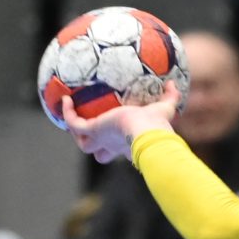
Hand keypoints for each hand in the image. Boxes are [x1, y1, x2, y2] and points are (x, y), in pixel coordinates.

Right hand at [61, 84, 181, 162]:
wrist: (147, 132)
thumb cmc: (157, 125)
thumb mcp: (165, 109)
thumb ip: (170, 97)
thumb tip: (173, 84)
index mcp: (128, 144)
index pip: (120, 150)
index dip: (117, 147)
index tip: (118, 136)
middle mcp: (113, 145)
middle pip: (98, 153)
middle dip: (94, 147)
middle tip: (90, 133)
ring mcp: (101, 139)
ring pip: (83, 144)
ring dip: (76, 133)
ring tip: (71, 116)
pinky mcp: (93, 131)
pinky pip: (74, 123)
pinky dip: (68, 114)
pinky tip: (65, 100)